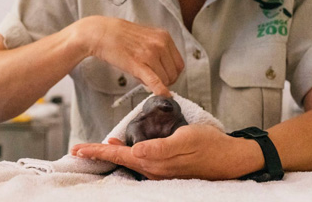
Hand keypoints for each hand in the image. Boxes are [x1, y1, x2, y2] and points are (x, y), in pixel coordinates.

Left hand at [70, 124, 261, 179]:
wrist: (233, 158)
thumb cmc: (211, 146)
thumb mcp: (186, 139)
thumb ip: (160, 147)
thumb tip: (136, 151)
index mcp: (156, 162)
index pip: (120, 156)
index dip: (98, 151)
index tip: (79, 150)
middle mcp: (155, 170)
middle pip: (120, 160)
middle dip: (98, 154)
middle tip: (78, 150)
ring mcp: (161, 172)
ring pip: (130, 162)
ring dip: (112, 154)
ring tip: (95, 147)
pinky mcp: (168, 169)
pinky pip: (141, 163)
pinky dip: (128, 155)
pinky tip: (125, 148)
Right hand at [80, 16, 183, 96]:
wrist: (101, 33)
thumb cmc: (120, 35)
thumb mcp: (146, 36)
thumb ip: (158, 48)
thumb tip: (165, 68)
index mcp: (164, 37)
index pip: (178, 63)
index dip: (172, 73)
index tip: (164, 76)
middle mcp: (160, 44)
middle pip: (174, 73)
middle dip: (165, 80)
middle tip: (152, 80)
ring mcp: (150, 54)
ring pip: (165, 79)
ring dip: (156, 83)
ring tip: (142, 76)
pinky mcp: (138, 64)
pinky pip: (154, 81)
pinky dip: (160, 91)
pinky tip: (163, 96)